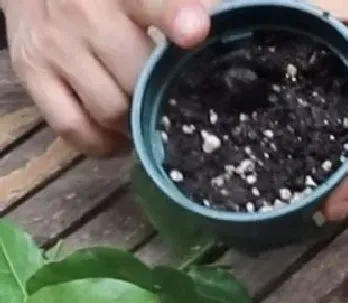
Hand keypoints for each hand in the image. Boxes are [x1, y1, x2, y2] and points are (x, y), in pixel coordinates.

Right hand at [2, 0, 213, 156]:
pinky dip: (100, 144)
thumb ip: (177, 7)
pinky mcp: (30, 75)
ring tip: (147, 122)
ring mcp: (55, 48)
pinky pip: (72, 127)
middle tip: (177, 107)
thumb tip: (217, 27)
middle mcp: (84, 16)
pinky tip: (118, 138)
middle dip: (162, 99)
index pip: (152, 4)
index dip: (175, 18)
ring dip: (136, 126)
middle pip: (137, 77)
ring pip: (109, 110)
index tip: (196, 32)